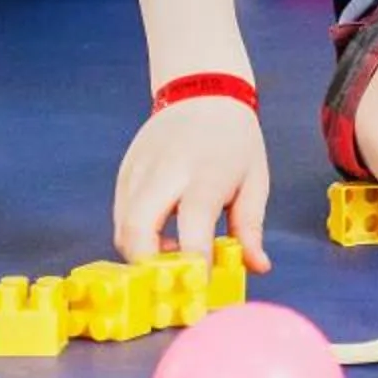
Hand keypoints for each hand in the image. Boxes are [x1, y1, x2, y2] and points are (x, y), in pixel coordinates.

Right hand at [113, 96, 273, 271]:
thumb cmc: (235, 140)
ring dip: (140, 253)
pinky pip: (120, 214)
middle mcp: (167, 171)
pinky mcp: (125, 171)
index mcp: (206, 172)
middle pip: (138, 228)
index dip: (192, 259)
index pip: (193, 223)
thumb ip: (251, 227)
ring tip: (171, 256)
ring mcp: (140, 170)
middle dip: (147, 265)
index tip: (199, 286)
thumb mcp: (255, 180)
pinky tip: (159, 237)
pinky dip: (134, 235)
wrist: (203, 91)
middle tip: (170, 281)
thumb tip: (258, 267)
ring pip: (123, 226)